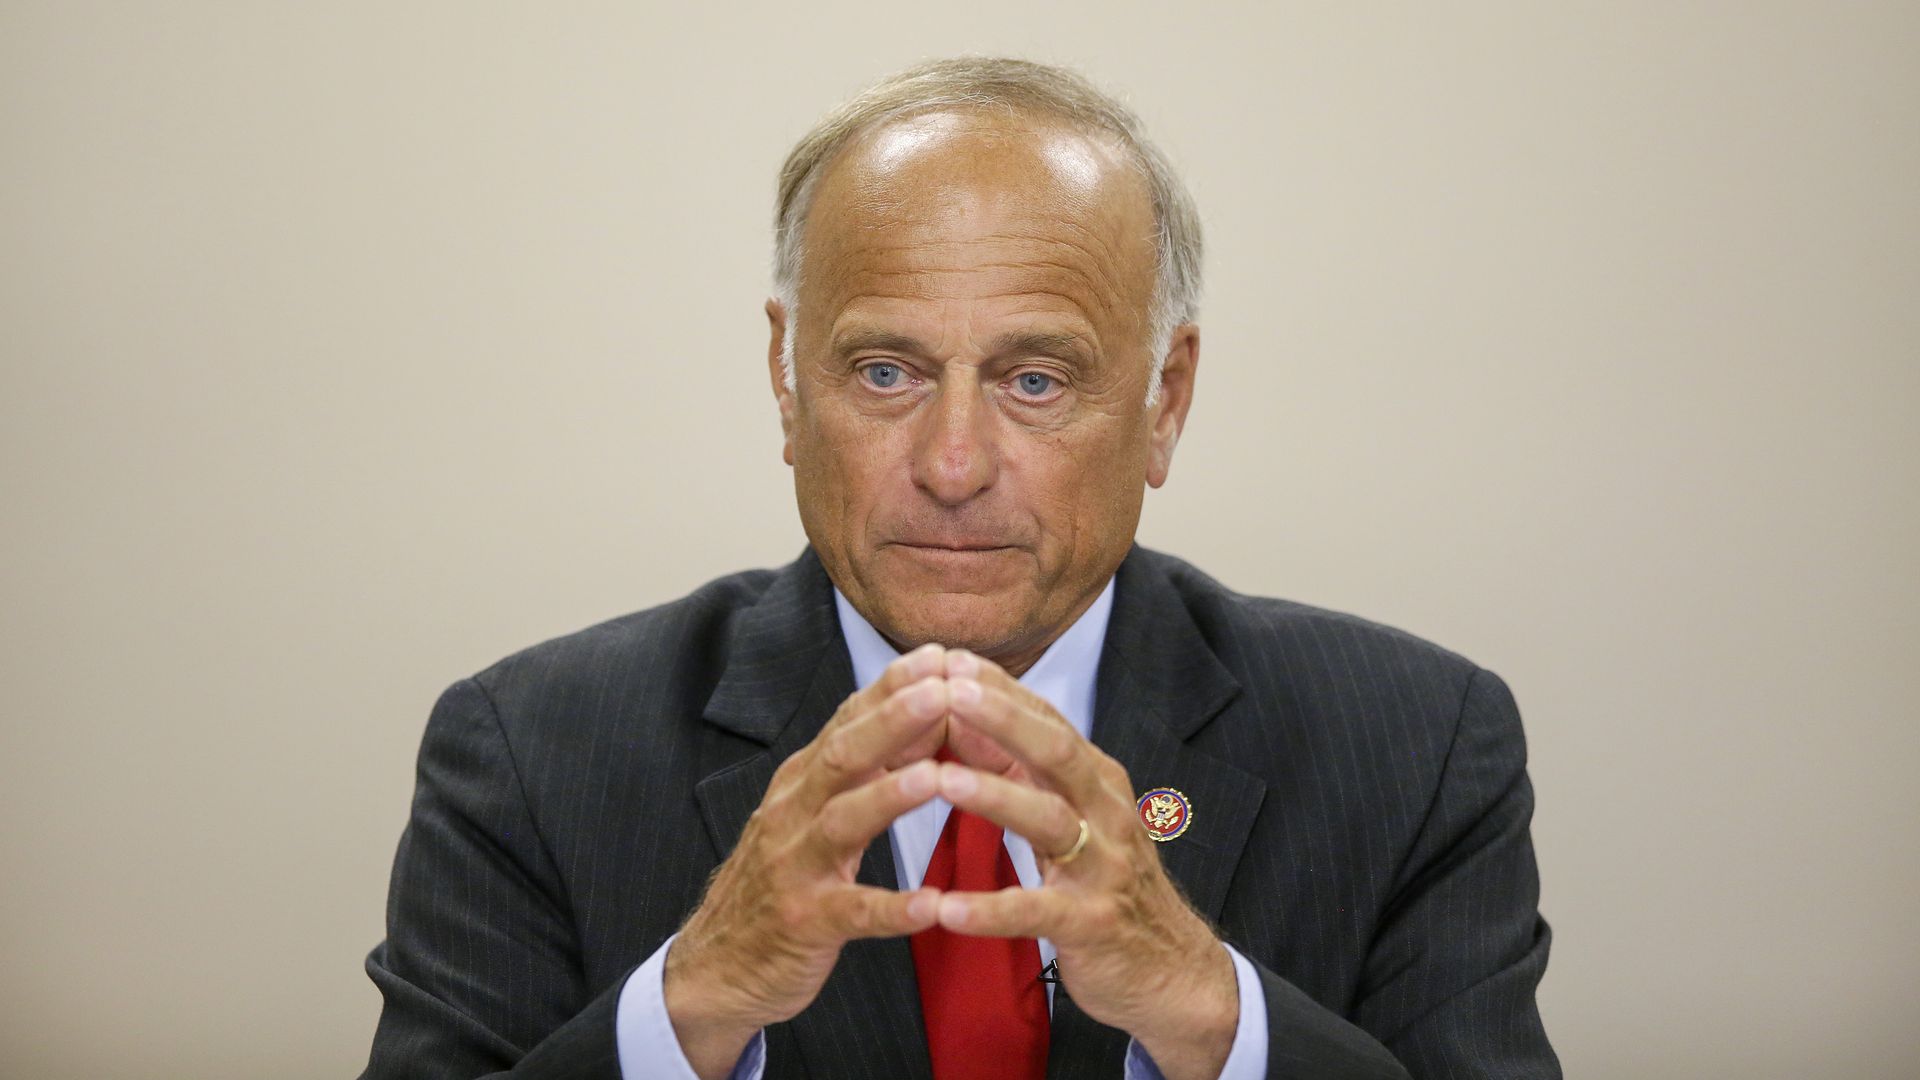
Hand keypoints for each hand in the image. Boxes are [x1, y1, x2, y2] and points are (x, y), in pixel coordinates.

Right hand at [663, 644, 951, 1078]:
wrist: (716, 965)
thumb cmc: (783, 879)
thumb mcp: (815, 812)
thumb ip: (863, 768)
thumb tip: (925, 714)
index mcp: (803, 781)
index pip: (849, 721)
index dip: (892, 687)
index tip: (940, 653)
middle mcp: (794, 812)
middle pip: (843, 756)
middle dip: (893, 720)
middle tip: (942, 688)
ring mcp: (795, 867)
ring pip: (842, 823)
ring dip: (888, 799)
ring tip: (934, 779)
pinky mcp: (803, 924)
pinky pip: (851, 914)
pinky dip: (891, 909)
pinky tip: (930, 906)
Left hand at [935, 649, 1240, 1079]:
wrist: (1171, 970)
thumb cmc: (1106, 883)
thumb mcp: (1073, 818)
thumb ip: (1024, 772)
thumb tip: (961, 720)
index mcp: (1097, 781)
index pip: (1047, 720)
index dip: (1000, 689)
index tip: (949, 657)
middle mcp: (1107, 813)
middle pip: (1056, 753)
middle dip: (1004, 719)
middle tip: (950, 691)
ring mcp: (1105, 867)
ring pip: (1050, 821)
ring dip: (994, 797)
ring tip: (940, 780)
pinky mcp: (1094, 924)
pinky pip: (1038, 912)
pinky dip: (992, 910)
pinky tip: (946, 908)